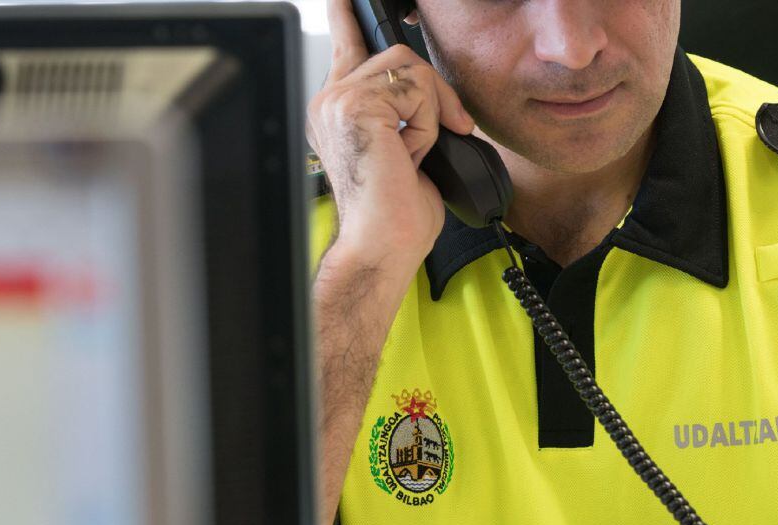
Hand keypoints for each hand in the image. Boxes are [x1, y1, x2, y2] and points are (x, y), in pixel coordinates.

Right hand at [306, 0, 474, 273]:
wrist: (381, 247)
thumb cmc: (394, 217)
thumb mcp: (405, 152)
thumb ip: (404, 114)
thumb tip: (432, 95)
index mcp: (337, 112)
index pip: (346, 47)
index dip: (348, 18)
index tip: (345, 0)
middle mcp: (330, 103)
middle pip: (397, 55)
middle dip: (435, 93)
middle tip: (448, 130)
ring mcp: (338, 102)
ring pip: (412, 69)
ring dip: (431, 114)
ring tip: (416, 155)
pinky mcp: (356, 106)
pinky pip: (417, 90)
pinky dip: (428, 125)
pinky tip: (411, 156)